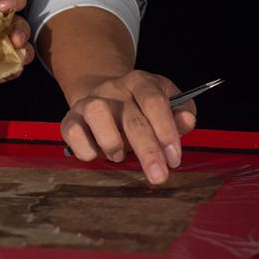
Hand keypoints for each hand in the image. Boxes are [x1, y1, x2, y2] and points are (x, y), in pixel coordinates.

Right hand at [61, 70, 196, 184]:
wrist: (104, 98)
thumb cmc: (141, 109)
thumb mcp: (166, 105)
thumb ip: (180, 113)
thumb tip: (188, 120)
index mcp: (140, 82)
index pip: (154, 100)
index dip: (166, 130)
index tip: (174, 159)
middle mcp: (113, 88)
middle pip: (130, 117)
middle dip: (147, 150)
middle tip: (158, 176)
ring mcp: (89, 101)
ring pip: (96, 113)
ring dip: (111, 141)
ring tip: (119, 157)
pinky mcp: (70, 117)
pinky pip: (72, 130)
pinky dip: (85, 148)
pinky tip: (96, 155)